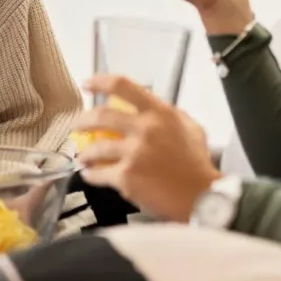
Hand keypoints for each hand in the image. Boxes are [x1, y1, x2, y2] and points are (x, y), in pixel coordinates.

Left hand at [75, 76, 220, 222]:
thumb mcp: (191, 129)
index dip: (100, 82)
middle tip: (79, 126)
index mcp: (160, 113)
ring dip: (85, 152)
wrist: (201, 197)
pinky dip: (91, 174)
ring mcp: (134, 153)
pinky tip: (91, 175)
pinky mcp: (126, 177)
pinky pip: (98, 173)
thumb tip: (151, 106)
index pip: (123, 86)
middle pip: (100, 116)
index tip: (87, 84)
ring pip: (95, 147)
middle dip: (83, 121)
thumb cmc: (197, 166)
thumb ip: (170, 115)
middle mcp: (145, 129)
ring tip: (84, 156)